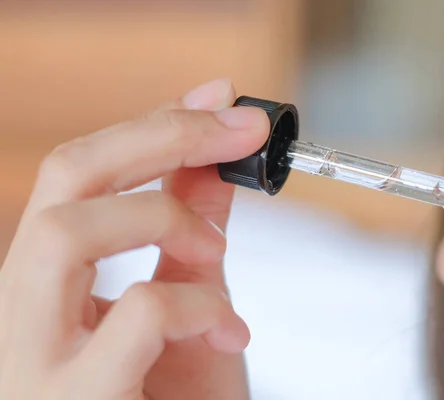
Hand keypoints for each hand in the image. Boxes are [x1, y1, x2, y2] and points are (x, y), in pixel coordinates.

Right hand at [0, 79, 268, 399]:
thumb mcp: (194, 303)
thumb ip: (196, 231)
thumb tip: (215, 155)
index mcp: (51, 283)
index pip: (81, 175)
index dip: (151, 124)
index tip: (218, 98)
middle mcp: (21, 311)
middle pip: (62, 178)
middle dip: (158, 136)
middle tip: (236, 131)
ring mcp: (31, 359)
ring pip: (65, 231)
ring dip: (165, 216)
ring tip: (216, 249)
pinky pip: (135, 313)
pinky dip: (199, 304)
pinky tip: (230, 332)